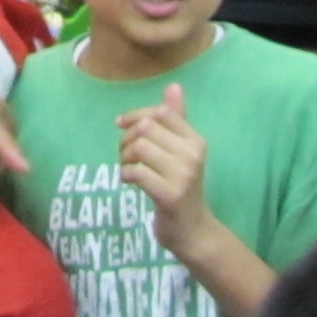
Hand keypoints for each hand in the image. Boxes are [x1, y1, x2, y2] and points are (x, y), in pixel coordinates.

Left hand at [119, 83, 211, 254]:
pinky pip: (136, 172)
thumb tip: (174, 86)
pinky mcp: (169, 195)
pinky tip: (128, 181)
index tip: (121, 124)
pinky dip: (125, 174)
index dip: (136, 115)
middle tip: (125, 153)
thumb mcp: (182, 152)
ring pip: (139, 148)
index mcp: (196, 140)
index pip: (161, 113)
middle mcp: (193, 155)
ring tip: (127, 167)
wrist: (193, 230)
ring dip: (124, 157)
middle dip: (127, 138)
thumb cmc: (181, 187)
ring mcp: (183, 175)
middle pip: (147, 128)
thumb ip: (176, 120)